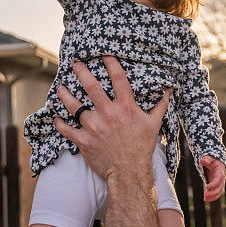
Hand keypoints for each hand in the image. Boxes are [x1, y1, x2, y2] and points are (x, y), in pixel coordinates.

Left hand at [53, 55, 171, 180]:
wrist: (129, 173)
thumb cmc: (142, 147)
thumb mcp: (154, 124)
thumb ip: (160, 104)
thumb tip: (169, 89)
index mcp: (126, 107)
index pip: (118, 78)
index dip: (110, 62)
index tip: (104, 53)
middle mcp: (109, 114)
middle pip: (91, 87)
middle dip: (81, 72)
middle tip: (75, 63)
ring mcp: (94, 127)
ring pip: (74, 106)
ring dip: (65, 95)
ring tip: (60, 88)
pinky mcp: (84, 141)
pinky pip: (66, 129)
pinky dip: (59, 123)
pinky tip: (56, 117)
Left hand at [200, 155, 225, 201]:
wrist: (216, 163)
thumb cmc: (212, 160)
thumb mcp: (209, 158)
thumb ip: (206, 159)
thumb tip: (202, 161)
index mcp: (220, 170)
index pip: (219, 178)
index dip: (215, 183)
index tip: (208, 187)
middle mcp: (222, 177)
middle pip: (220, 187)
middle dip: (213, 192)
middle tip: (205, 195)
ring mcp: (221, 182)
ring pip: (220, 191)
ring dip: (213, 196)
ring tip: (205, 199)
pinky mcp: (218, 186)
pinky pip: (217, 193)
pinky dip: (213, 197)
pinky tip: (206, 199)